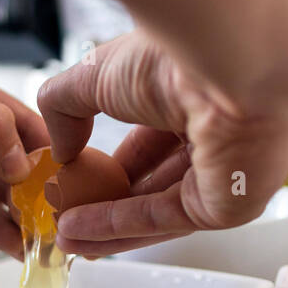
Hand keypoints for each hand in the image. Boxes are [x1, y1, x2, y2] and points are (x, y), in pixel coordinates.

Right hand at [36, 29, 287, 257]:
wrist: (224, 62)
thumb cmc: (174, 54)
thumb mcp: (95, 74)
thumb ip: (67, 109)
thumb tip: (60, 151)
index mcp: (195, 99)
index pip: (150, 142)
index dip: (110, 164)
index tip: (75, 178)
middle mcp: (217, 137)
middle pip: (153, 181)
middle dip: (105, 201)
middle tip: (66, 214)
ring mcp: (225, 174)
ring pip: (155, 208)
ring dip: (104, 223)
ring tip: (62, 233)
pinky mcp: (226, 205)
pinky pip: (162, 219)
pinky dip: (117, 226)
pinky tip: (78, 230)